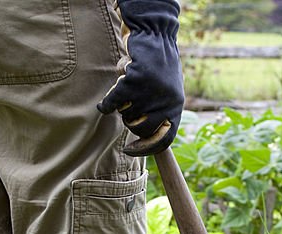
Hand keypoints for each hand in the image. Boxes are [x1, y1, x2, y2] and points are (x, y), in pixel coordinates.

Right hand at [97, 0, 183, 156]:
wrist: (156, 34)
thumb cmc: (159, 64)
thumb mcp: (168, 90)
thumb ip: (162, 112)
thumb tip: (151, 142)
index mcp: (177, 107)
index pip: (164, 139)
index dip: (147, 149)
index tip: (130, 151)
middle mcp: (167, 102)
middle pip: (140, 130)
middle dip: (130, 122)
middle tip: (130, 107)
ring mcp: (150, 93)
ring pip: (126, 115)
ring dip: (122, 105)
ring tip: (129, 88)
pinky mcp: (134, 82)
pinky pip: (113, 103)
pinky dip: (106, 104)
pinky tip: (104, 103)